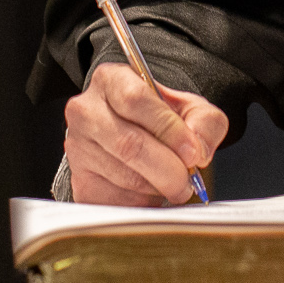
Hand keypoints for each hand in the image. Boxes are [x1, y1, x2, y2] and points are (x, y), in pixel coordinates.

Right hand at [65, 63, 227, 204]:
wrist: (137, 137)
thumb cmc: (161, 120)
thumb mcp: (191, 109)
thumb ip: (205, 121)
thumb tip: (198, 150)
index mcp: (111, 80)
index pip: (136, 99)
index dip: (169, 129)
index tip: (193, 151)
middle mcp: (86, 111)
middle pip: (129, 144)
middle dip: (169, 169)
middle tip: (189, 179)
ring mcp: (78, 149)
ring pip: (125, 177)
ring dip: (158, 187)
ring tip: (172, 182)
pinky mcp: (80, 183)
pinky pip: (116, 201)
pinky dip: (142, 202)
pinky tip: (149, 190)